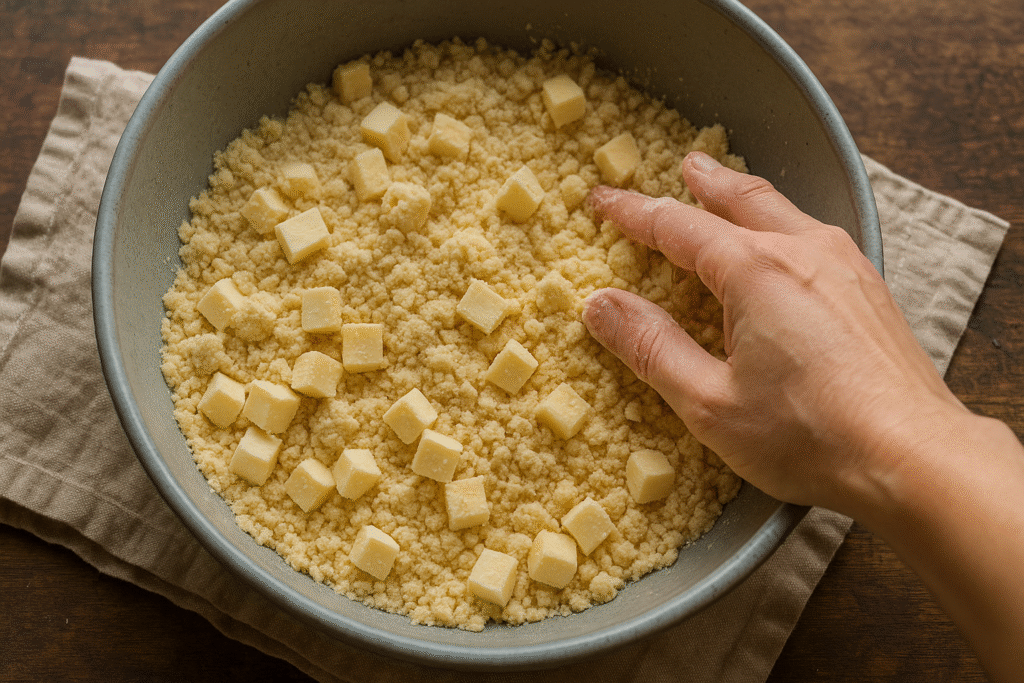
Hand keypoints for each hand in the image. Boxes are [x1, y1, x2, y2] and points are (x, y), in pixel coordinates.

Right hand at [582, 151, 965, 512]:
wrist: (914, 457)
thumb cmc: (812, 436)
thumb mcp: (710, 402)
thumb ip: (651, 348)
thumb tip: (602, 306)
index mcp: (755, 271)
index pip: (677, 226)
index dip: (633, 212)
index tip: (603, 200)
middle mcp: (804, 252)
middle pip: (740, 198)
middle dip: (703, 182)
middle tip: (682, 165)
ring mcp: (845, 266)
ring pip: (783, 211)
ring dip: (745, 196)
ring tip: (724, 188)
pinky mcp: (869, 291)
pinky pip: (814, 236)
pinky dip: (782, 223)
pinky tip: (784, 242)